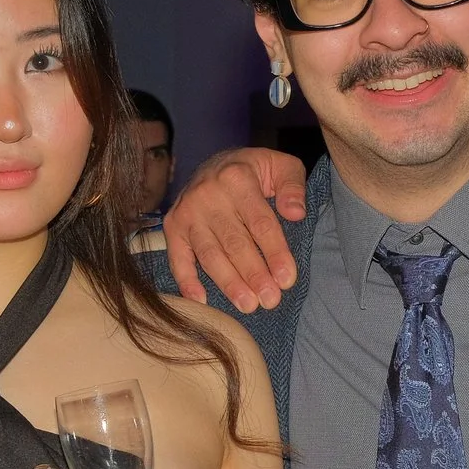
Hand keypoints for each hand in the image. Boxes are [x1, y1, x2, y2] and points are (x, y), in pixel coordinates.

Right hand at [162, 148, 307, 312]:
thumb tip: (295, 213)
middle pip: (235, 243)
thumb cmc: (254, 171)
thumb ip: (292, 186)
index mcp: (237, 178)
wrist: (215, 163)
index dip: (275, 252)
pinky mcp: (173, 225)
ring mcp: (187, 211)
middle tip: (270, 300)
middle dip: (254, 275)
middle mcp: (208, 195)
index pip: (260, 222)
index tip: (287, 279)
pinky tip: (201, 301)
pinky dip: (186, 281)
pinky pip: (178, 257)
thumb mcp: (280, 165)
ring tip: (248, 305)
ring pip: (210, 254)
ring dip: (229, 283)